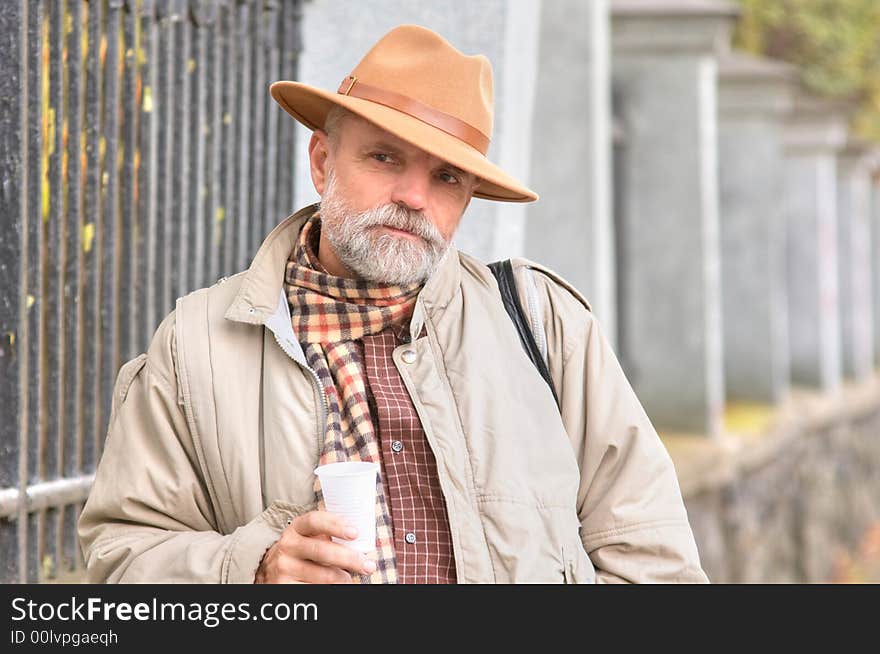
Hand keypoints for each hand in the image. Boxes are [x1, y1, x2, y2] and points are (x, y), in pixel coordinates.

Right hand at [254, 510, 376, 583]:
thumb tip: (362, 539)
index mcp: (296, 528)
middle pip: (322, 551)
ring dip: (343, 578)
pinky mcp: (284, 586)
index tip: (355, 533)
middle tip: (368, 565)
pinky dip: (330, 589)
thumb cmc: (303, 549)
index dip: (335, 525)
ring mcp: (284, 567)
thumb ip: (329, 533)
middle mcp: (287, 546)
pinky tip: (337, 586)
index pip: (314, 521)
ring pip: (322, 575)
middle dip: (349, 559)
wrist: (272, 569)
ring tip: (351, 578)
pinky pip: (314, 589)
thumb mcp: (310, 536)